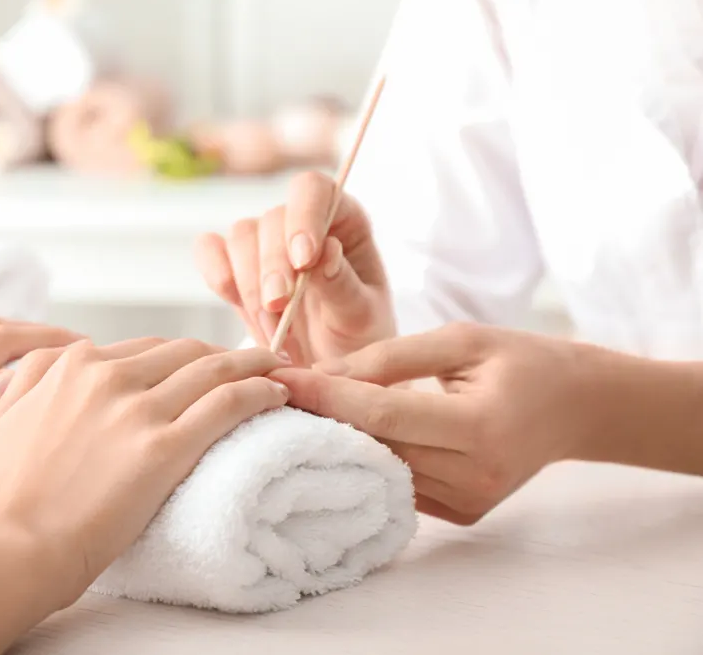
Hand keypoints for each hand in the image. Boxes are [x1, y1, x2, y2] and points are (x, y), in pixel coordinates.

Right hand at [0, 338, 290, 605]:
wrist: (9, 547)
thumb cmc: (2, 495)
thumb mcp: (2, 416)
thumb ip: (32, 376)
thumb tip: (56, 356)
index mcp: (73, 367)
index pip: (146, 348)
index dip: (181, 354)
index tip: (200, 363)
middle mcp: (109, 377)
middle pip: (185, 351)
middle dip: (222, 353)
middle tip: (250, 362)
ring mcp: (139, 410)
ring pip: (213, 368)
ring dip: (252, 363)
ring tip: (275, 368)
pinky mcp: (166, 448)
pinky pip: (228, 403)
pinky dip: (258, 391)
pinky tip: (275, 394)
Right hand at [194, 170, 394, 365]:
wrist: (328, 368)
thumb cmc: (356, 339)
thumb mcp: (363, 318)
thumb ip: (345, 286)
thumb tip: (325, 252)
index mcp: (343, 220)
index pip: (314, 191)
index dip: (304, 216)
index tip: (303, 260)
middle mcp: (300, 221)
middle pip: (272, 219)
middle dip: (272, 267)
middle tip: (279, 308)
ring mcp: (264, 242)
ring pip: (241, 237)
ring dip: (250, 285)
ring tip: (273, 329)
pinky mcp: (234, 265)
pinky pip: (210, 251)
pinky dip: (217, 274)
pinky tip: (233, 301)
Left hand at [273, 324, 636, 524]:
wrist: (578, 407)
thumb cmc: (522, 361)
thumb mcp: (461, 340)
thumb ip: (390, 358)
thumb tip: (322, 373)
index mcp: (482, 427)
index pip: (384, 415)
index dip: (327, 397)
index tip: (282, 378)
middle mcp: (476, 475)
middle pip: (376, 448)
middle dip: (322, 419)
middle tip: (275, 391)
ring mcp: (470, 501)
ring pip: (382, 470)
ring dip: (338, 441)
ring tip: (300, 409)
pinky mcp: (463, 512)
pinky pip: (400, 484)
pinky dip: (369, 458)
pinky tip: (343, 434)